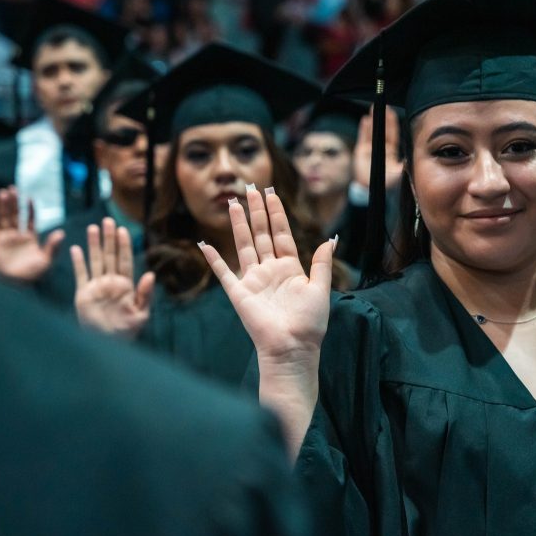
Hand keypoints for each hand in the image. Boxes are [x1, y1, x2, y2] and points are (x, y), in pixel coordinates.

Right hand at [0, 186, 63, 281]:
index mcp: (30, 237)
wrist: (14, 284)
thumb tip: (61, 233)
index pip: (29, 219)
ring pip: (3, 218)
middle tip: (12, 188)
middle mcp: (17, 235)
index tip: (29, 197)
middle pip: (15, 214)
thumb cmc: (32, 274)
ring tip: (2, 193)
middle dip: (14, 202)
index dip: (29, 208)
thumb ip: (52, 247)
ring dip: (2, 205)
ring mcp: (5, 237)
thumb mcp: (45, 260)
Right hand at [73, 217, 154, 338]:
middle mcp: (111, 282)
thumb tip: (150, 275)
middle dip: (109, 239)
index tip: (123, 230)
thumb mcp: (141, 314)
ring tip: (93, 228)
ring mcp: (96, 286)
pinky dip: (78, 262)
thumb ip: (145, 294)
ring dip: (94, 245)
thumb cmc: (127, 330)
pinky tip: (76, 248)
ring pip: (95, 260)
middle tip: (108, 220)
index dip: (124, 245)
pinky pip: (80, 274)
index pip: (125, 260)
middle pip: (110, 256)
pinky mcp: (83, 293)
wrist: (107, 343)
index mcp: (126, 285)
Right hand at [201, 186, 334, 359]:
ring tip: (233, 203)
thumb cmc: (309, 323)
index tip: (271, 193)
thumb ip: (322, 263)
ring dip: (239, 225)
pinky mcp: (239, 293)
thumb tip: (330, 238)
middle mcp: (270, 270)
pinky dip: (214, 259)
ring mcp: (253, 280)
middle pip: (261, 234)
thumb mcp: (321, 289)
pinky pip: (224, 273)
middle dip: (256, 211)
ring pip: (244, 245)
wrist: (292, 348)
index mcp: (291, 268)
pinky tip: (204, 244)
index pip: (281, 234)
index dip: (276, 213)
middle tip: (250, 187)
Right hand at [353, 106, 403, 191]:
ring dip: (373, 120)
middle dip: (383, 118)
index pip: (393, 134)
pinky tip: (365, 120)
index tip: (392, 112)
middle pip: (382, 130)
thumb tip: (411, 159)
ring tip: (373, 109)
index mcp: (391, 151)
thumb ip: (405, 166)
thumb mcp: (398, 174)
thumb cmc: (386, 184)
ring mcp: (370, 149)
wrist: (370, 190)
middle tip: (383, 106)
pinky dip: (364, 129)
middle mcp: (381, 148)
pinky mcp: (360, 151)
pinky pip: (363, 137)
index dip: (392, 123)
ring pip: (372, 131)